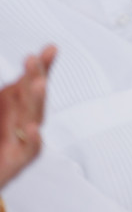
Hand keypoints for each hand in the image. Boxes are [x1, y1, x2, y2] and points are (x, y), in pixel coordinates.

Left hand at [0, 46, 53, 188]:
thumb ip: (14, 92)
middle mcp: (25, 123)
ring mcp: (24, 141)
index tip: (47, 50)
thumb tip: (27, 67)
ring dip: (37, 100)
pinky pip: (30, 149)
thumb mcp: (5, 108)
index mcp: (20, 110)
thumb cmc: (0, 142)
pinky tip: (32, 129)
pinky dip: (34, 139)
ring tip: (39, 83)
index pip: (33, 85)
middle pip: (33, 97)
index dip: (40, 68)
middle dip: (35, 78)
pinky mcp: (19, 161)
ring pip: (34, 118)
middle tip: (33, 60)